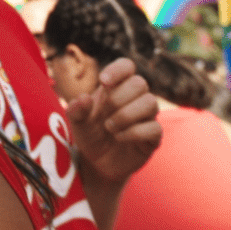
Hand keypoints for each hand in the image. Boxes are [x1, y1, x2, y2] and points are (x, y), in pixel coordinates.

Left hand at [65, 57, 160, 184]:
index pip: (127, 66)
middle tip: (104, 114)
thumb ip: (76, 110)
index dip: (118, 69)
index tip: (103, 81)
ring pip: (151, 102)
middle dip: (118, 98)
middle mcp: (134, 99)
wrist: (98, 163)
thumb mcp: (77, 123)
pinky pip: (154, 128)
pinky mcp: (153, 137)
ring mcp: (146, 117)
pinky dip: (134, 132)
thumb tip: (83, 98)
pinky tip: (120, 138)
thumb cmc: (90, 135)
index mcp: (116, 88)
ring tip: (109, 127)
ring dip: (126, 115)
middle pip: (140, 82)